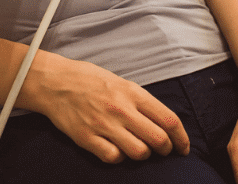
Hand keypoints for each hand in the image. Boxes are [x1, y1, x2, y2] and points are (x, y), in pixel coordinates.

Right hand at [25, 53, 188, 162]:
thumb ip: (140, 101)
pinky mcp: (88, 138)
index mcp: (132, 92)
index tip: (182, 147)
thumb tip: (162, 122)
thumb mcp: (120, 81)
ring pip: (139, 152)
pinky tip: (115, 149)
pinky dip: (119, 157)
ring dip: (143, 154)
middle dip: (165, 150)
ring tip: (137, 147)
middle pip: (159, 140)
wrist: (54, 81)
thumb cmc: (88, 80)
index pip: (169, 120)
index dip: (182, 138)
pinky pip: (114, 158)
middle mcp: (121, 109)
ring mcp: (104, 124)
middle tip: (162, 150)